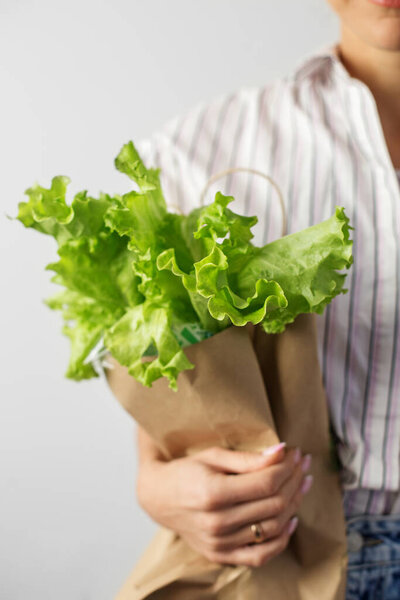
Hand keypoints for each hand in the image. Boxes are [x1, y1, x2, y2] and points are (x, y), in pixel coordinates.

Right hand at [136, 443, 312, 566]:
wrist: (159, 498)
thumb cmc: (186, 471)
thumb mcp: (213, 456)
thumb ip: (247, 458)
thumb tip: (281, 451)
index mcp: (214, 493)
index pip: (266, 482)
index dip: (287, 466)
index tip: (296, 453)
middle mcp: (218, 522)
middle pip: (274, 503)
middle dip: (294, 480)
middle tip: (303, 464)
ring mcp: (220, 543)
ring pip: (273, 527)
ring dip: (294, 504)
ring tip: (301, 484)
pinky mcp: (221, 555)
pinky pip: (261, 555)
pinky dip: (281, 540)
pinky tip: (292, 520)